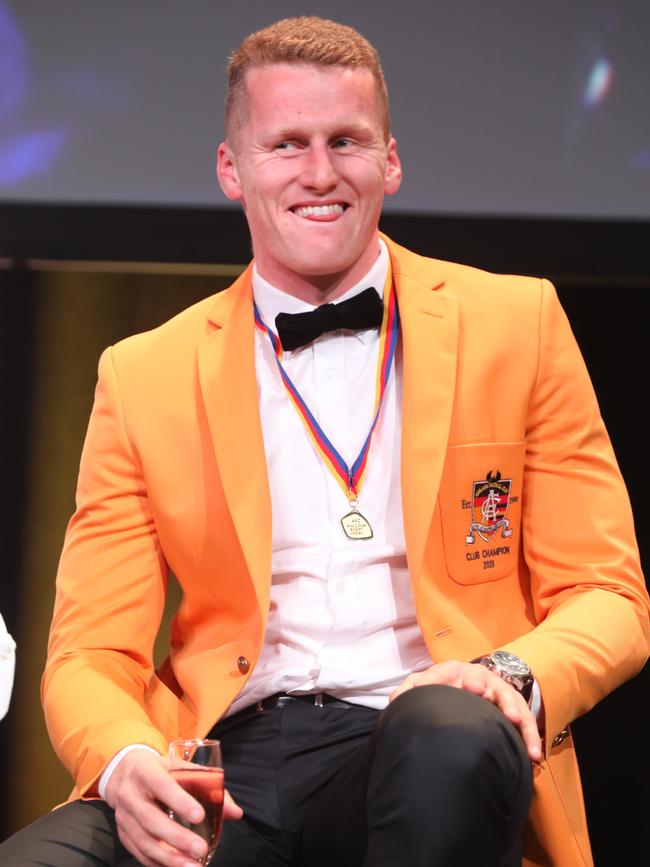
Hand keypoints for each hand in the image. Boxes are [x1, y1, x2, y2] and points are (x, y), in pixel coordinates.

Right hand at [104, 748, 242, 866]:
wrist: (124, 774)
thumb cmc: (160, 770)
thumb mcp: (180, 768)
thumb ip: (207, 786)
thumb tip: (235, 812)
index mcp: (146, 771)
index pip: (161, 785)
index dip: (179, 801)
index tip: (199, 816)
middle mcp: (130, 794)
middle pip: (151, 819)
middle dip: (177, 837)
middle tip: (201, 849)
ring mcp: (123, 816)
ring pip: (144, 841)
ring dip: (169, 858)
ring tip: (192, 866)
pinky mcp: (123, 834)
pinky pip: (139, 852)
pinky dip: (157, 863)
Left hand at [390, 660, 541, 762]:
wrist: (465, 686)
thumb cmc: (441, 687)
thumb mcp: (422, 686)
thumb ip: (409, 691)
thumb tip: (395, 700)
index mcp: (453, 671)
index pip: (448, 673)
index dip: (456, 680)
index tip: (470, 690)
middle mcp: (478, 677)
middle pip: (487, 681)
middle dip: (491, 691)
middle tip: (493, 703)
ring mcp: (498, 692)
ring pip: (511, 699)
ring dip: (516, 713)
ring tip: (517, 725)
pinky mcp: (512, 709)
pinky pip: (525, 721)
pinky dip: (530, 736)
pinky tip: (532, 754)